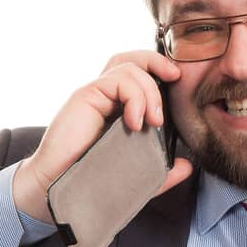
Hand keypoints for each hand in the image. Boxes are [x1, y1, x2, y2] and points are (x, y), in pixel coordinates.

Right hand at [12, 51, 193, 222]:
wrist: (59, 187)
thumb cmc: (91, 178)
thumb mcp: (137, 174)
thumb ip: (162, 170)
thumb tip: (187, 166)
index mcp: (118, 108)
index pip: (139, 72)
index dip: (160, 69)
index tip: (179, 82)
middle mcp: (106, 96)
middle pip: (132, 59)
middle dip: (158, 63)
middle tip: (176, 82)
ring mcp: (95, 95)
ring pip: (128, 68)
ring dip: (149, 91)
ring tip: (154, 121)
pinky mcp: (85, 96)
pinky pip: (116, 80)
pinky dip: (134, 97)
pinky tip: (136, 123)